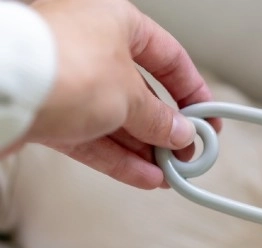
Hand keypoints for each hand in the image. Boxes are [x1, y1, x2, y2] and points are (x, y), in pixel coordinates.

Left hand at [21, 0, 220, 188]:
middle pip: (142, 93)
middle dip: (167, 129)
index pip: (168, 57)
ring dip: (146, 150)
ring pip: (117, 120)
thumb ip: (160, 119)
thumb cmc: (62, 67)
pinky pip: (93, 137)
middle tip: (188, 153)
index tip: (207, 117)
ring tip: (170, 173)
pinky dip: (120, 158)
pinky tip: (145, 177)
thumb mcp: (130, 96)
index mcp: (115, 21)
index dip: (193, 90)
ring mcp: (67, 81)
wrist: (0, 91)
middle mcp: (90, 46)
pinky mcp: (49, 112)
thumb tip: (180, 133)